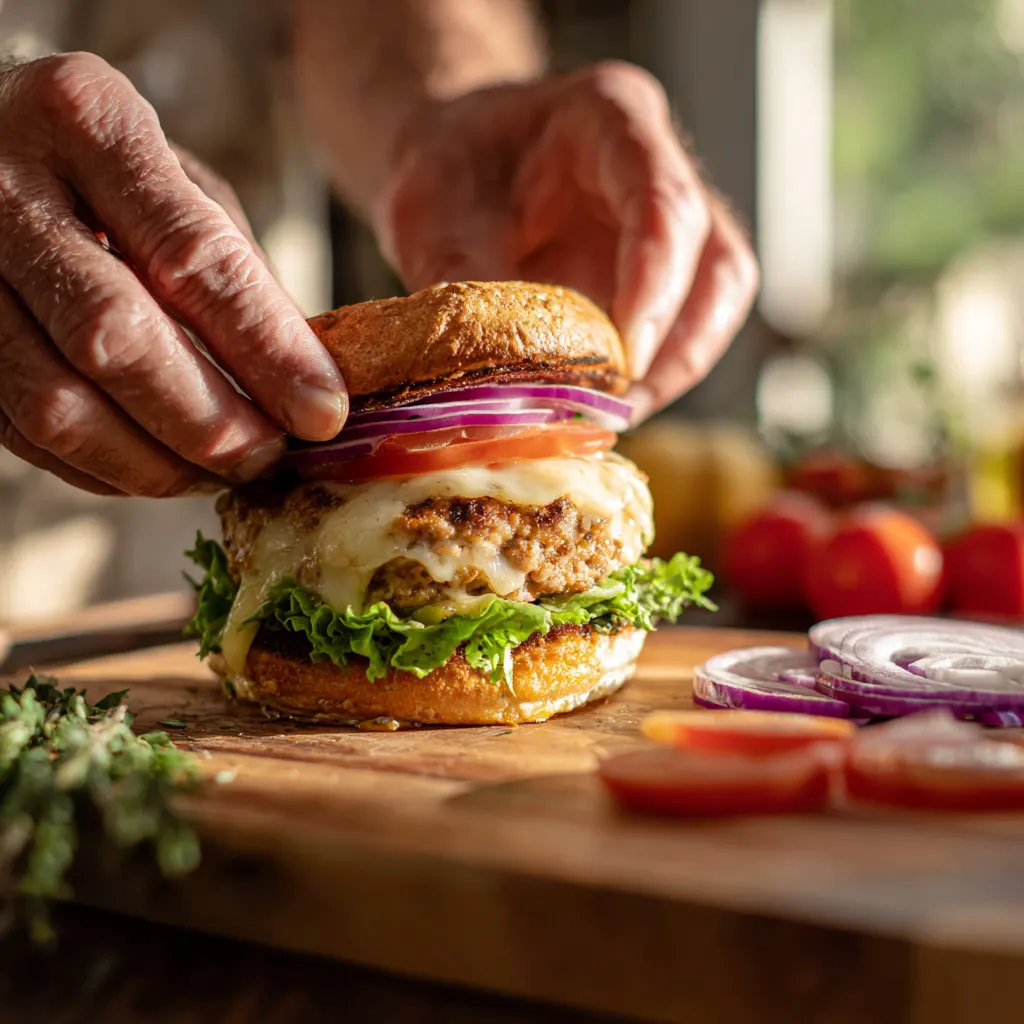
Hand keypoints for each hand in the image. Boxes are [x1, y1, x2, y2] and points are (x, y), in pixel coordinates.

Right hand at [0, 52, 346, 496]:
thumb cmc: (110, 169)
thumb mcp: (182, 182)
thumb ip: (237, 274)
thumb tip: (305, 388)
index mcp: (85, 118)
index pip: (190, 256)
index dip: (266, 350)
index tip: (322, 413)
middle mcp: (1, 182)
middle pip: (115, 338)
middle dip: (210, 421)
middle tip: (271, 457)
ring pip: (57, 403)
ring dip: (156, 463)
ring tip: (223, 472)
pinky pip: (23, 432)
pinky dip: (105, 467)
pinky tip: (160, 467)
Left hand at [375, 61, 758, 421]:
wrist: (457, 165)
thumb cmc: (449, 170)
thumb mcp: (428, 213)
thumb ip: (460, 283)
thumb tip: (487, 382)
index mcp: (609, 118)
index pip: (663, 200)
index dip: (654, 281)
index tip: (625, 354)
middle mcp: (660, 167)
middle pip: (716, 259)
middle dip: (678, 342)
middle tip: (617, 400)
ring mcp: (672, 224)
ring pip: (718, 297)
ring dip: (677, 366)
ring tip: (614, 409)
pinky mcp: (664, 273)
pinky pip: (689, 325)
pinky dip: (658, 371)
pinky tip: (610, 398)